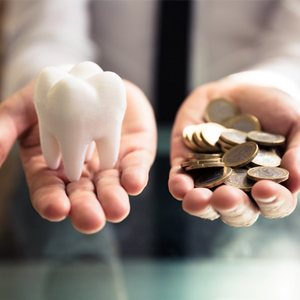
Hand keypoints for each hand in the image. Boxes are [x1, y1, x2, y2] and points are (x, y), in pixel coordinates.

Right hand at [0, 80, 156, 233]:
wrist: (89, 77)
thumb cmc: (54, 96)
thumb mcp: (24, 108)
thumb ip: (5, 127)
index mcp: (53, 168)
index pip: (49, 192)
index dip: (51, 202)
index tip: (56, 209)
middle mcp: (82, 173)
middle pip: (82, 197)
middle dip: (86, 210)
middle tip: (91, 220)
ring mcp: (108, 165)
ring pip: (111, 188)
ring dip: (114, 200)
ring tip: (116, 209)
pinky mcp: (132, 153)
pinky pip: (134, 167)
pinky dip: (135, 176)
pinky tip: (134, 183)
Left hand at [168, 79, 299, 226]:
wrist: (239, 91)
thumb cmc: (273, 108)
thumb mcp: (294, 123)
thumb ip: (299, 150)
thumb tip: (297, 180)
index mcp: (268, 183)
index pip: (273, 203)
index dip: (272, 201)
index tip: (265, 189)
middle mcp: (239, 188)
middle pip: (236, 210)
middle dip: (232, 207)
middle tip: (227, 198)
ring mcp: (211, 178)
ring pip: (205, 203)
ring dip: (200, 205)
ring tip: (197, 199)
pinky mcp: (187, 166)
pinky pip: (180, 182)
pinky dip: (179, 186)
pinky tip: (179, 186)